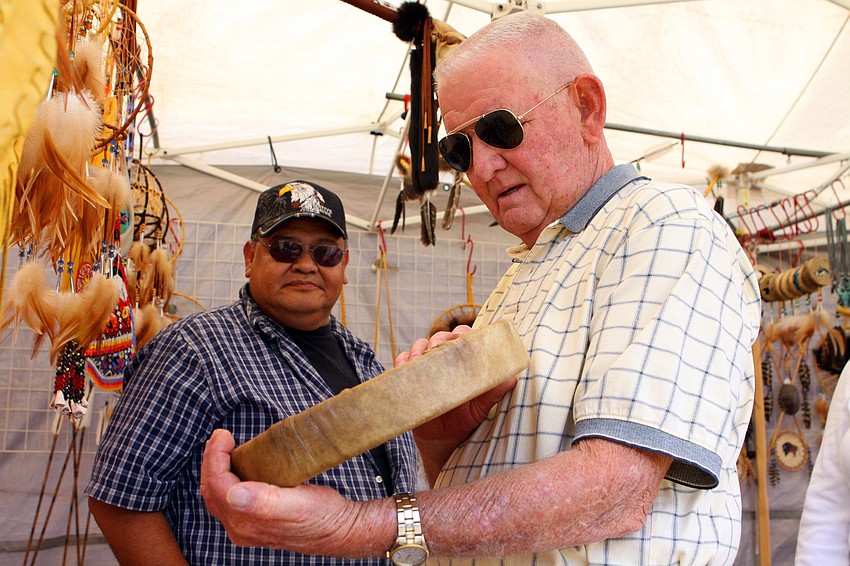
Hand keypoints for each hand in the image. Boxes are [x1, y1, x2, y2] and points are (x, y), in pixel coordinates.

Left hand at [200, 429, 384, 555]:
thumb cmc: (322, 516)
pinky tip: (236, 466)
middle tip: (220, 437)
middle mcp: (241, 528)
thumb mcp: (298, 504)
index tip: (224, 435)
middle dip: (211, 460)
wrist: (339, 530)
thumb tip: (234, 493)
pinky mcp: (254, 522)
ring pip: (218, 495)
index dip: (215, 457)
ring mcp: (246, 527)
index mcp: (247, 522)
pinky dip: (226, 479)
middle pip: (212, 490)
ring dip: (216, 469)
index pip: (218, 485)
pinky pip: (229, 499)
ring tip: (223, 447)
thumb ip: (264, 501)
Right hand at [395, 326, 517, 483]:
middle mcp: (445, 360)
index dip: (461, 333)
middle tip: (437, 348)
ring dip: (418, 349)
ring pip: (419, 346)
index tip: (459, 339)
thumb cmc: (465, 420)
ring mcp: (426, 368)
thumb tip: (512, 378)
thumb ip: (494, 391)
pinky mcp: (410, 377)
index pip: (464, 337)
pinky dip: (403, 361)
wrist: (442, 441)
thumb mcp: (481, 407)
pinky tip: (407, 366)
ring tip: (420, 360)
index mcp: (465, 362)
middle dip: (437, 339)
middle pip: (439, 337)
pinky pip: (403, 362)